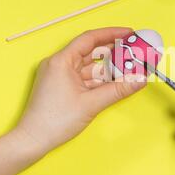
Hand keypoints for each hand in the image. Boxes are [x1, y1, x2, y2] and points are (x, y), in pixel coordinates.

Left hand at [14, 27, 146, 155]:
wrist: (33, 140)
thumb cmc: (54, 121)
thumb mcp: (91, 103)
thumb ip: (119, 90)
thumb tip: (141, 79)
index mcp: (61, 61)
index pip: (90, 39)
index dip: (111, 34)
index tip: (129, 33)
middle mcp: (59, 64)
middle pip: (91, 52)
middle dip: (113, 52)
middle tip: (134, 52)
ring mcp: (60, 76)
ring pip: (89, 66)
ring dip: (108, 68)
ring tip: (129, 67)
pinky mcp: (62, 87)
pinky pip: (85, 78)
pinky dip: (100, 79)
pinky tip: (116, 81)